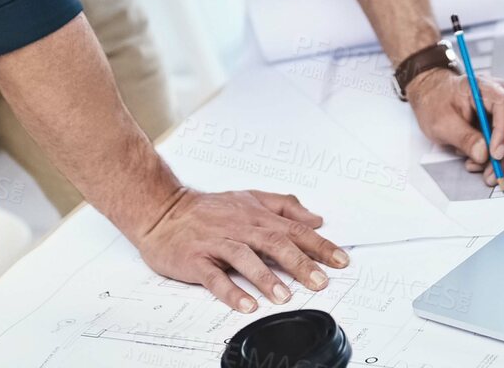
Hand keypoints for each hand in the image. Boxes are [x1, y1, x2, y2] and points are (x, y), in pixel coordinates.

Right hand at [132, 188, 350, 312]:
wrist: (162, 210)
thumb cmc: (208, 209)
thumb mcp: (249, 198)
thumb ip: (284, 206)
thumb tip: (315, 218)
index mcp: (256, 215)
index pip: (294, 228)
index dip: (319, 245)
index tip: (341, 260)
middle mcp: (240, 226)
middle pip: (275, 242)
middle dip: (300, 263)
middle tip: (320, 282)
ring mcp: (217, 242)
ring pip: (245, 257)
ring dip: (267, 277)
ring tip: (285, 296)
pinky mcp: (196, 258)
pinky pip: (214, 276)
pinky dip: (231, 290)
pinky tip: (246, 304)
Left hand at [406, 67, 503, 186]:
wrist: (432, 96)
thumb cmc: (435, 102)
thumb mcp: (441, 122)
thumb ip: (464, 137)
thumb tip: (484, 154)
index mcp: (483, 87)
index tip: (495, 155)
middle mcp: (499, 96)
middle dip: (503, 156)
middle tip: (490, 176)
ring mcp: (503, 110)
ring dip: (499, 160)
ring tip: (474, 165)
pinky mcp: (502, 124)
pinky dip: (496, 158)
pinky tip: (478, 161)